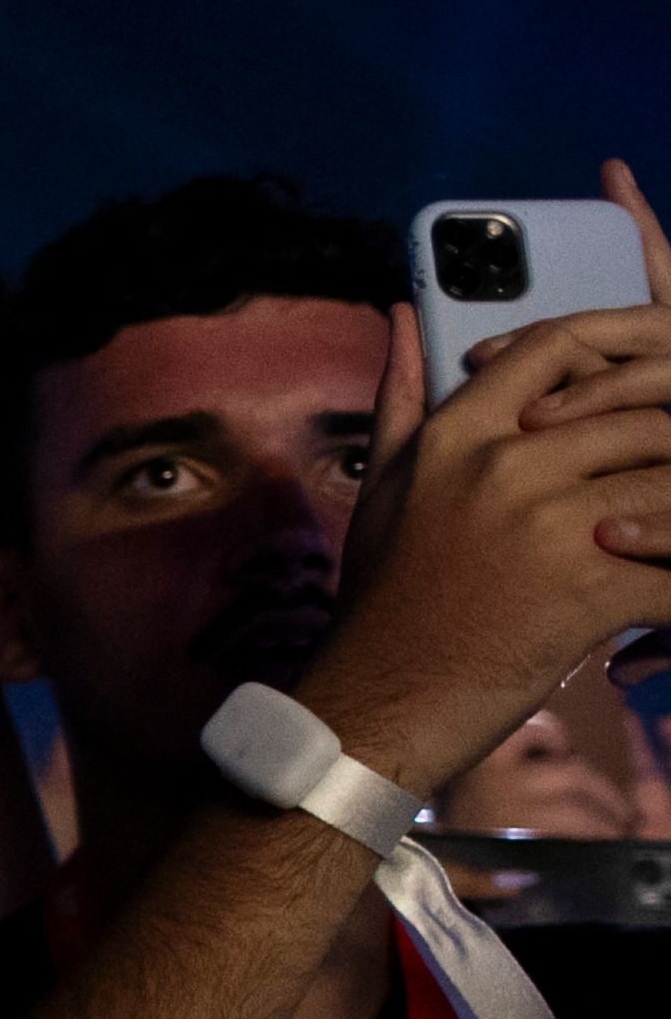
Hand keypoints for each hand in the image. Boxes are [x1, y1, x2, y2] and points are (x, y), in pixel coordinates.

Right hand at [303, 171, 670, 794]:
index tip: (643, 382)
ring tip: (663, 539)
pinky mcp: (584, 590)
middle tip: (660, 483)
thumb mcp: (385, 490)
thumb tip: (405, 313)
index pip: (561, 346)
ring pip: (669, 484)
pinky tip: (668, 604)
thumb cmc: (384, 601)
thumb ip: (403, 397)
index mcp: (458, 435)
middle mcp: (503, 466)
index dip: (622, 351)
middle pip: (641, 414)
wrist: (376, 705)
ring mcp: (546, 526)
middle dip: (669, 449)